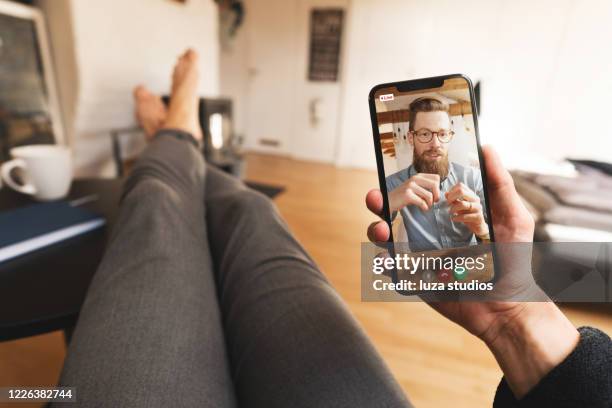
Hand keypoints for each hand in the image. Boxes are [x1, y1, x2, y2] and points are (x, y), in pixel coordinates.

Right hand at [365, 146, 578, 397]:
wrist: (508, 306)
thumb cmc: (513, 260)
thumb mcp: (512, 216)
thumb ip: (499, 184)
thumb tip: (487, 148)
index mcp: (446, 215)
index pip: (418, 193)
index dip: (402, 182)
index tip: (390, 172)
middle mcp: (429, 232)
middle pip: (395, 213)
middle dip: (379, 203)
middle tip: (375, 197)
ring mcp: (420, 256)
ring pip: (387, 239)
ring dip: (377, 231)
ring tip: (381, 230)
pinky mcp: (416, 280)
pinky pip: (393, 269)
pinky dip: (384, 262)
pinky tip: (387, 257)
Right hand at [387, 173, 439, 212]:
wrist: (389, 201)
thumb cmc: (404, 196)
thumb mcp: (415, 187)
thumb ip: (426, 185)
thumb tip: (440, 190)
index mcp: (418, 176)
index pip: (436, 178)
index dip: (438, 187)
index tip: (434, 194)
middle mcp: (414, 178)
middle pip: (435, 185)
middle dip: (437, 195)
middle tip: (434, 202)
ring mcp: (410, 186)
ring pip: (429, 196)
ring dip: (430, 204)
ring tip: (426, 206)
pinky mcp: (407, 195)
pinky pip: (422, 202)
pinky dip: (425, 208)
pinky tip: (422, 209)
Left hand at [445, 182, 487, 237]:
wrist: (477, 226)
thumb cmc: (468, 214)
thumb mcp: (459, 206)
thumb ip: (453, 200)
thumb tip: (446, 193)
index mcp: (471, 194)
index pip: (460, 186)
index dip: (451, 190)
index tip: (448, 198)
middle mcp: (475, 199)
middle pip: (462, 191)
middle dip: (451, 197)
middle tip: (448, 203)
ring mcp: (478, 208)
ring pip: (462, 204)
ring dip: (453, 208)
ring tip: (450, 212)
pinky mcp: (478, 217)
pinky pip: (465, 216)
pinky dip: (457, 217)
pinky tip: (453, 218)